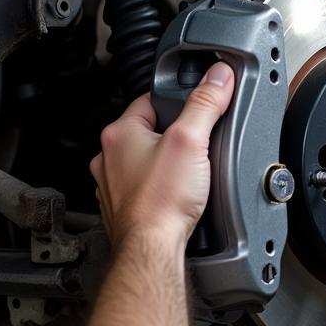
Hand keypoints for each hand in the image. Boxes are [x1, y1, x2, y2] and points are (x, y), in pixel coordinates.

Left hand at [90, 62, 234, 247]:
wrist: (151, 247)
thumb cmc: (162, 201)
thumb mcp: (192, 140)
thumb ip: (205, 104)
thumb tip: (218, 77)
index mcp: (119, 134)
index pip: (148, 101)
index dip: (174, 102)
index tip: (192, 108)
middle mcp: (108, 158)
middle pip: (146, 133)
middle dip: (169, 137)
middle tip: (193, 147)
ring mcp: (111, 186)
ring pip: (140, 164)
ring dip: (160, 166)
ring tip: (184, 174)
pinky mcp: (122, 210)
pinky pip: (140, 191)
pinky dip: (155, 192)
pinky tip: (172, 198)